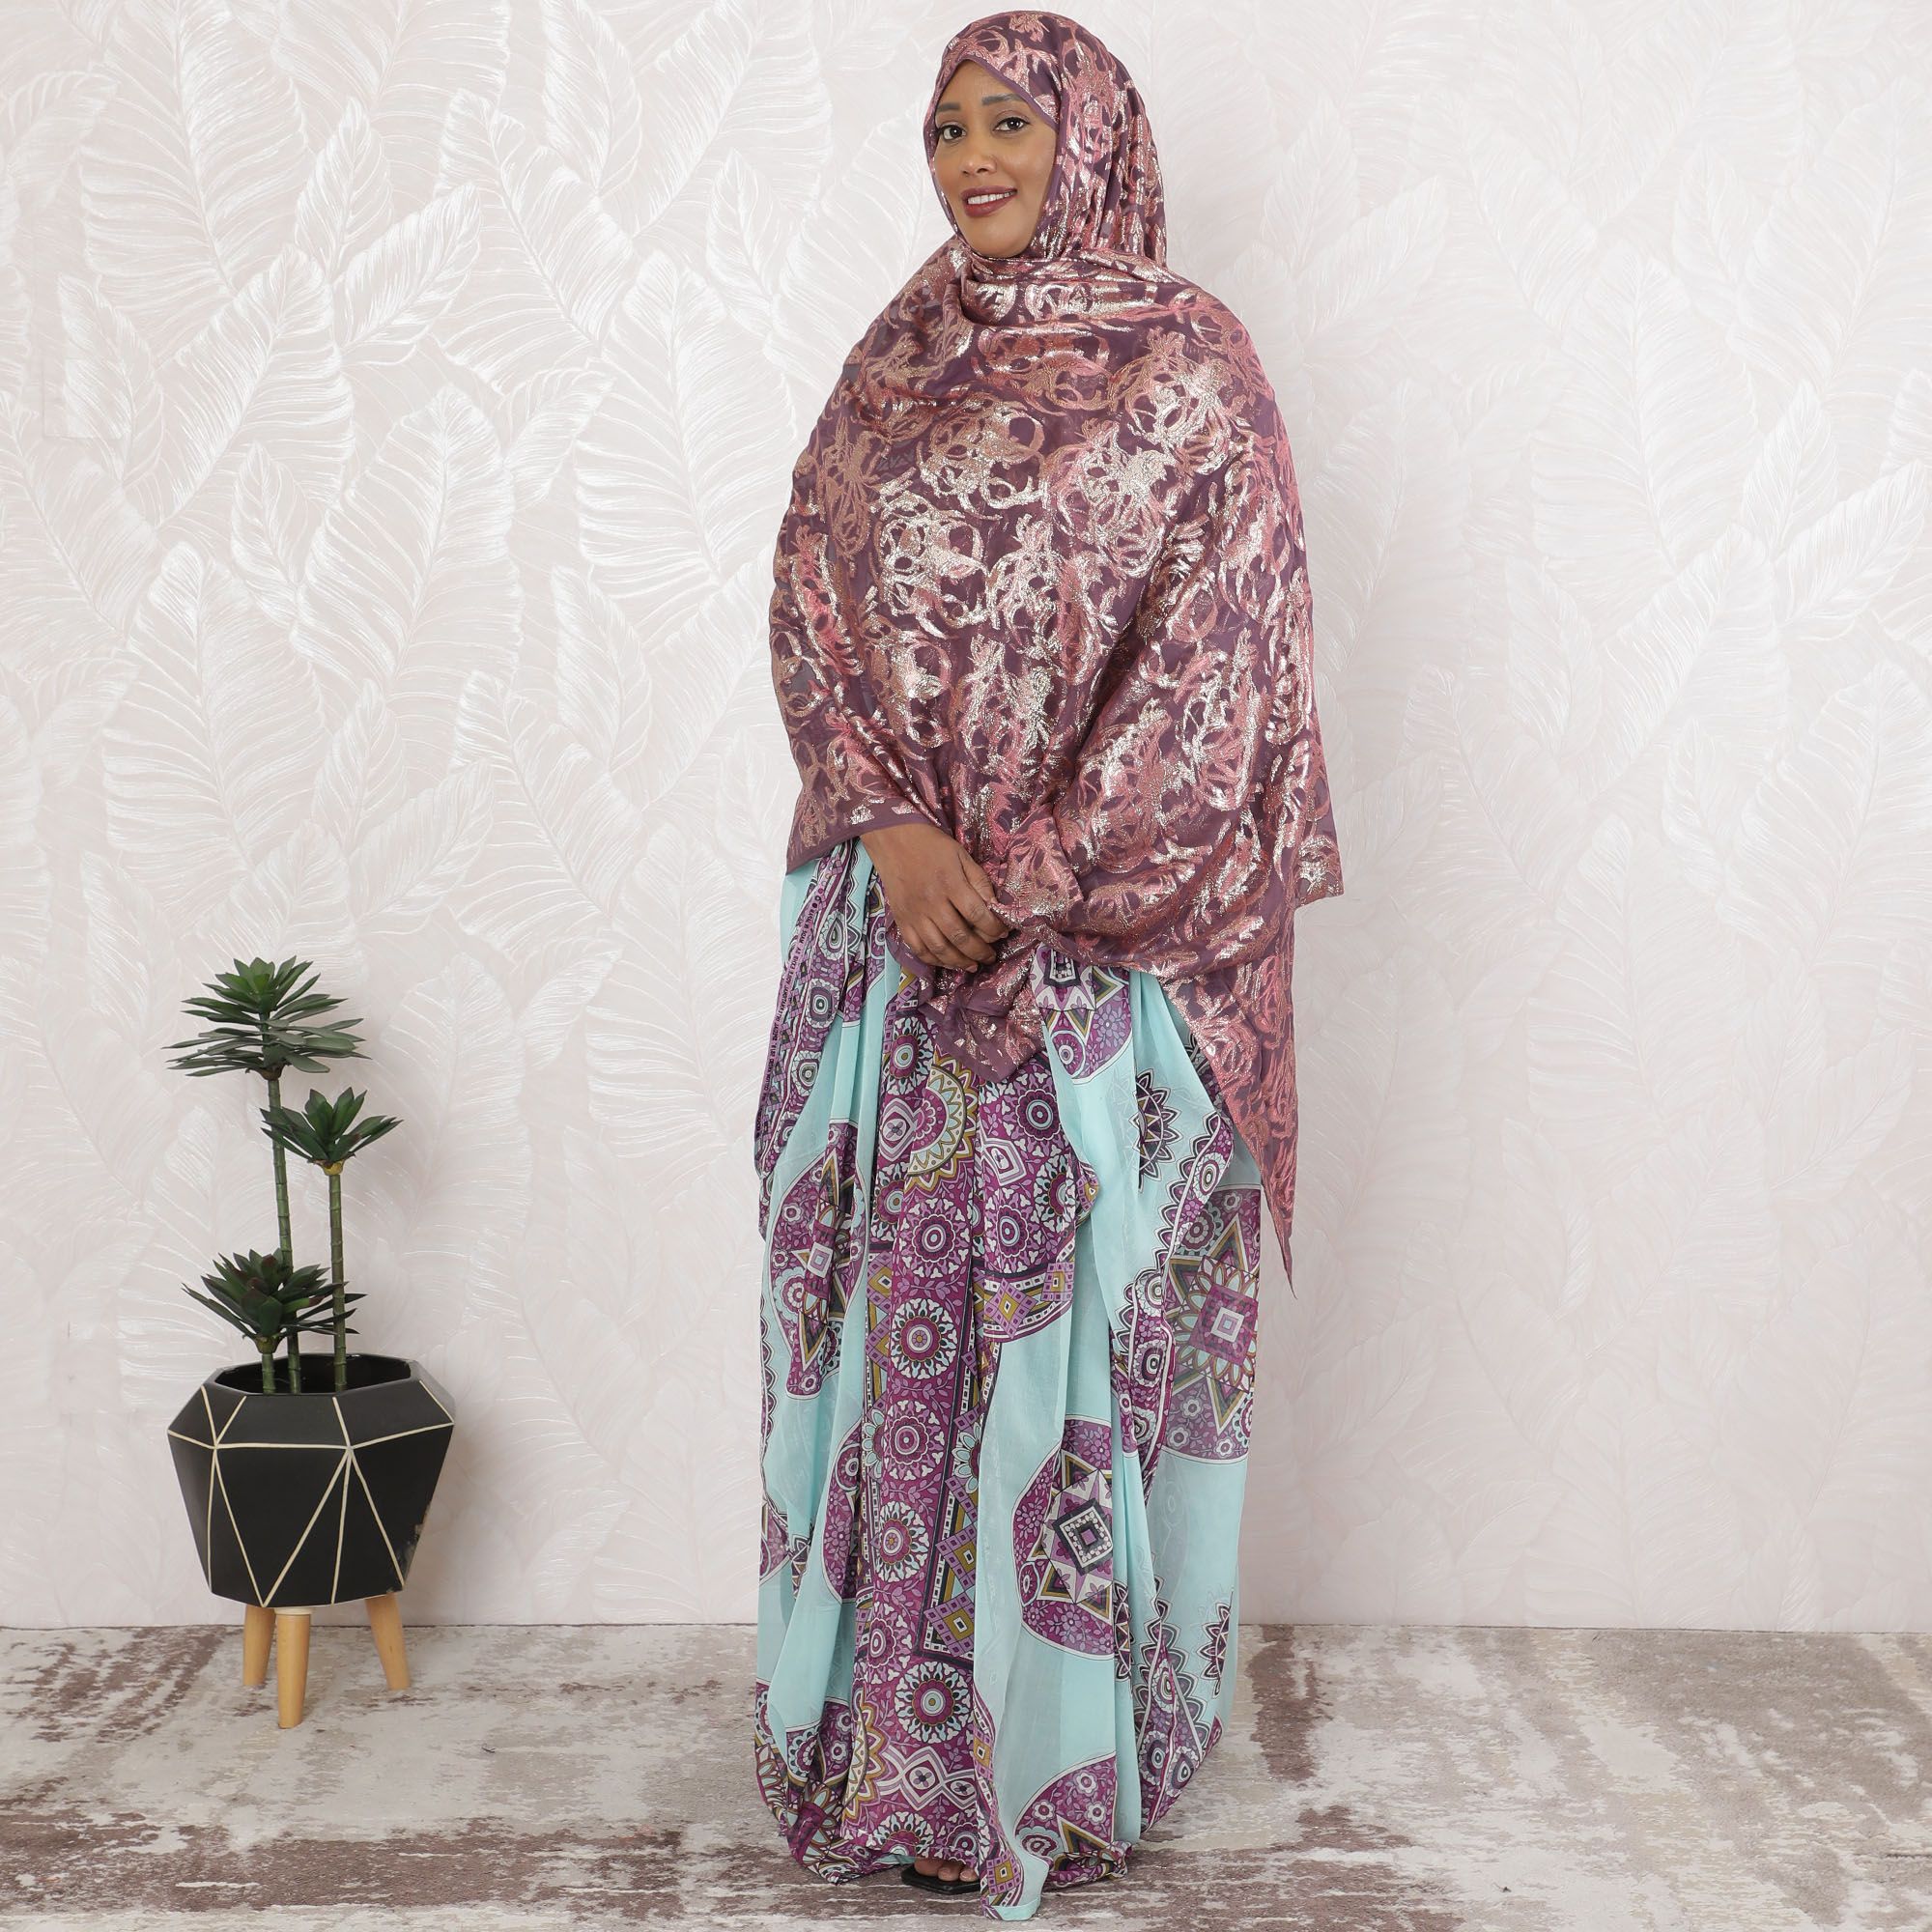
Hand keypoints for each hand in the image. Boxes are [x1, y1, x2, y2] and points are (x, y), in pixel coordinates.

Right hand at [859, 822, 1010, 971]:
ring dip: (960, 961)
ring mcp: (914, 914)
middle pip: (959, 936)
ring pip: (939, 948)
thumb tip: (995, 908)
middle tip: (991, 955)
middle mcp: (932, 902)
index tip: (1003, 933)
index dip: (994, 928)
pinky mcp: (902, 920)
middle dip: (980, 950)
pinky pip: (918, 948)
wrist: (894, 840)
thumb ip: (979, 882)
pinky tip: (948, 962)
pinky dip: (934, 960)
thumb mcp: (962, 856)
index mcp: (950, 883)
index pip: (977, 914)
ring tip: (974, 964)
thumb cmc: (933, 846)